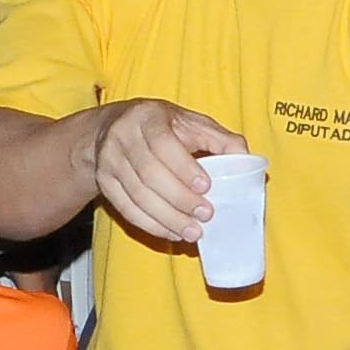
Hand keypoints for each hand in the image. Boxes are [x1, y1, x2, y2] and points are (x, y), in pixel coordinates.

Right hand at [92, 99, 248, 247]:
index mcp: (147, 116)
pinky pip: (126, 209)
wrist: (111, 128)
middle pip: (149, 174)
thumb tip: (245, 159)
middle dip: (179, 199)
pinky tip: (172, 232)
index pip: (162, 144)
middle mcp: (122, 136)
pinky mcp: (104, 182)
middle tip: (205, 215)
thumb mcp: (191, 122)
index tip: (206, 186)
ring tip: (193, 231)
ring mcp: (109, 160)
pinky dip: (151, 225)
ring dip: (167, 218)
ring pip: (137, 196)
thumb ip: (220, 139)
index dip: (184, 168)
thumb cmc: (161, 126)